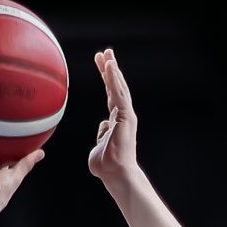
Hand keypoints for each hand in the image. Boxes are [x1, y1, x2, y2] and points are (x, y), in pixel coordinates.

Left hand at [87, 48, 139, 185]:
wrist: (116, 174)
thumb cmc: (107, 165)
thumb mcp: (100, 145)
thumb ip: (102, 134)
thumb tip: (103, 126)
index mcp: (117, 120)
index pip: (111, 94)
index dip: (106, 79)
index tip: (101, 64)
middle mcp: (123, 115)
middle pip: (116, 87)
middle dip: (110, 69)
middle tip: (105, 52)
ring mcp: (126, 115)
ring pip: (119, 87)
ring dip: (112, 70)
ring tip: (107, 54)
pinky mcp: (126, 116)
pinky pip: (119, 93)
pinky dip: (114, 79)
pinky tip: (110, 67)